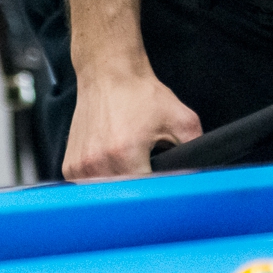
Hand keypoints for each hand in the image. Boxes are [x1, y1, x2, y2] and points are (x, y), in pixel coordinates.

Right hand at [62, 58, 201, 181]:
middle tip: (147, 171)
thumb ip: (196, 147)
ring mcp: (80, 167)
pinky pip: (88, 187)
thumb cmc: (142, 95)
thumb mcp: (181, 118)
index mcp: (125, 155)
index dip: (157, 194)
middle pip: (124, 198)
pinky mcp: (69, 167)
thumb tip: (203, 176)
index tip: (162, 186)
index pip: (145, 195)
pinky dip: (102, 180)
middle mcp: (98, 164)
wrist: (108, 74)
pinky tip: (111, 161)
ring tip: (128, 164)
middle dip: (139, 191)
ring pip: (106, 195)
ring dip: (119, 187)